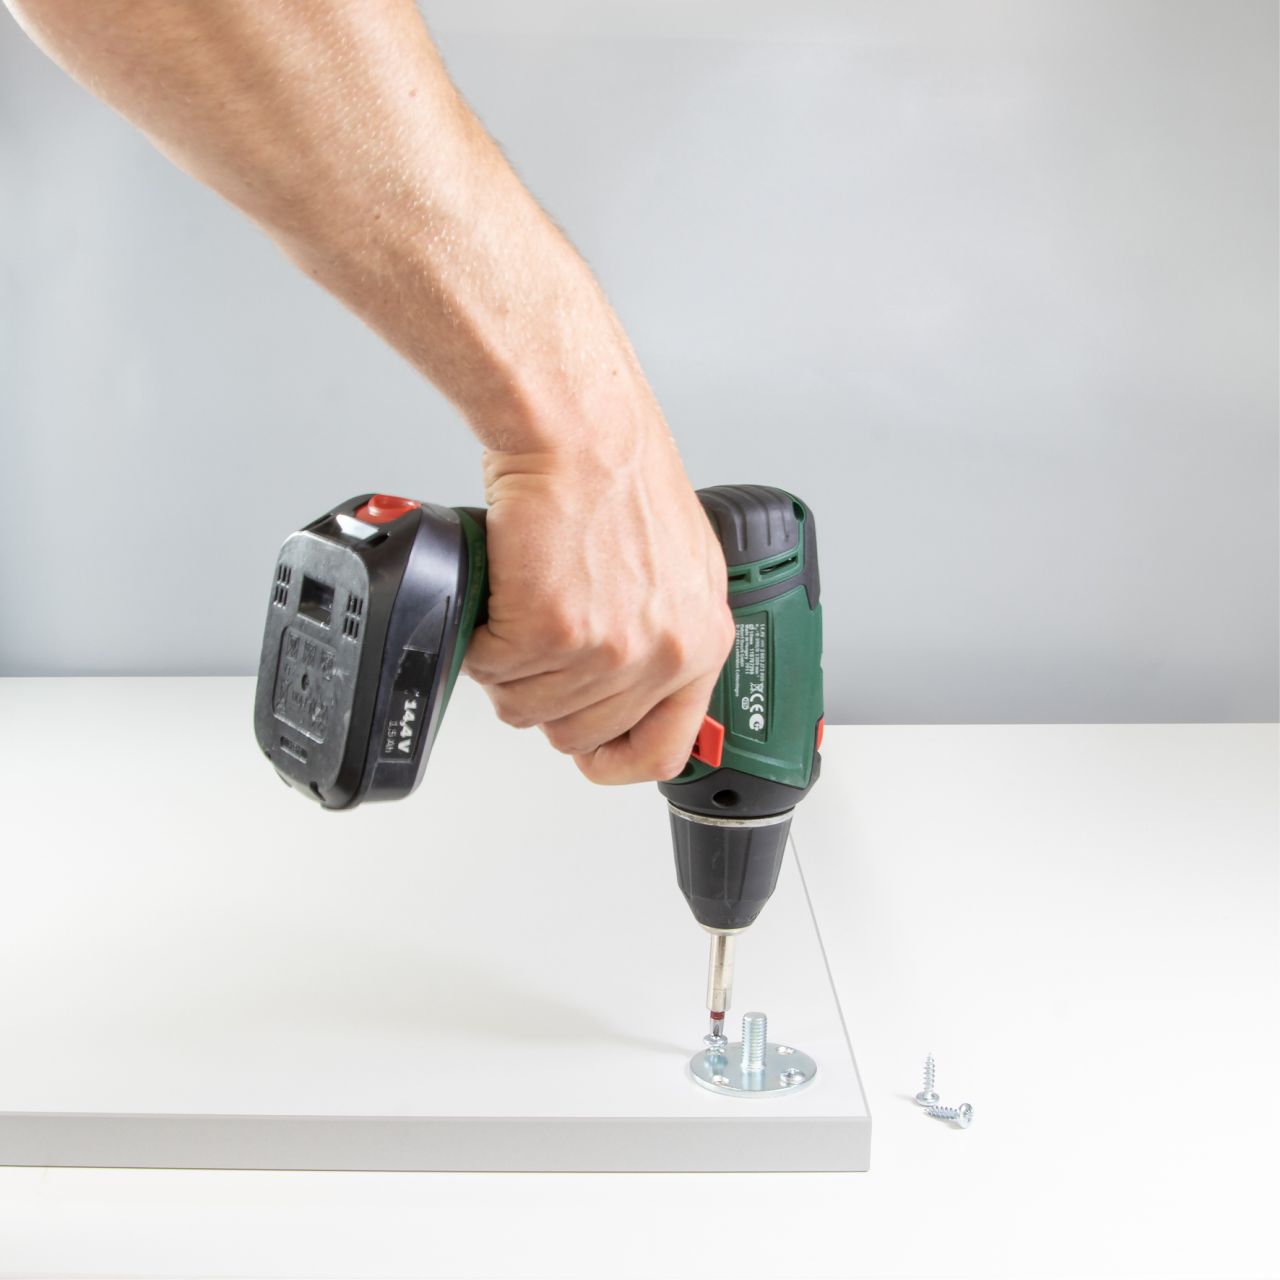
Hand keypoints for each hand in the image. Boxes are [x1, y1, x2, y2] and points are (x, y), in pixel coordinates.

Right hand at [463, 424, 733, 783]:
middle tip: (537, 643)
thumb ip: (662, 636)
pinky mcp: (554, 630)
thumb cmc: (621, 479)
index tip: (590, 748)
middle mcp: (663, 653)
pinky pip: (493, 671)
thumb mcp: (677, 571)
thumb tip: (626, 682)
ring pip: (527, 707)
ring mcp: (610, 648)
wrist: (581, 432)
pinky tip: (503, 596)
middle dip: (544, 695)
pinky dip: (482, 639)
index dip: (614, 758)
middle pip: (577, 734)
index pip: (663, 751)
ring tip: (521, 607)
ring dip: (509, 665)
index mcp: (702, 643)